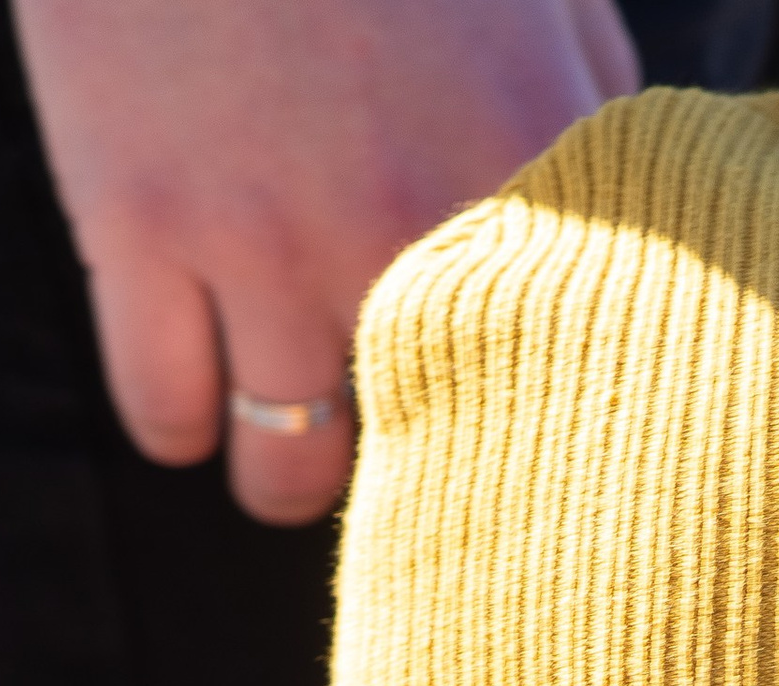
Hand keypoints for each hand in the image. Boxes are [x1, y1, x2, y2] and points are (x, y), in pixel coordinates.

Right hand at [11, 0, 640, 523]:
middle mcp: (404, 231)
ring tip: (288, 417)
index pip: (563, 393)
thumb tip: (640, 218)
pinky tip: (197, 366)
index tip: (514, 429)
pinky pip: (166, 422)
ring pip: (286, 479)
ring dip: (288, 469)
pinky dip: (180, 421)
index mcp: (527, 170)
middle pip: (426, 463)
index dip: (532, 433)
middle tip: (387, 423)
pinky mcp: (138, 229)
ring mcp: (264, 242)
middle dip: (407, 464)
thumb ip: (592, 113)